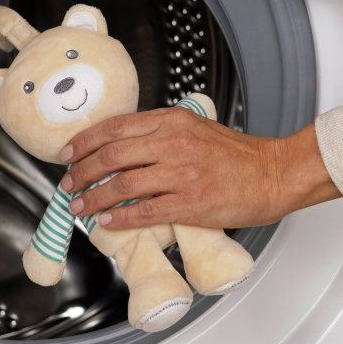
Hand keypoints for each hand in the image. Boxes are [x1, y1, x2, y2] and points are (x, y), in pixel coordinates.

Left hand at [57, 108, 338, 229]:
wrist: (275, 173)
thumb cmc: (238, 156)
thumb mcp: (196, 129)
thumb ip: (162, 133)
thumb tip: (124, 148)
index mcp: (173, 121)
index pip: (115, 127)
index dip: (84, 141)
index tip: (67, 153)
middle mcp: (173, 143)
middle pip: (110, 155)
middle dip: (81, 172)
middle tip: (68, 183)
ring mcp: (181, 174)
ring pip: (121, 185)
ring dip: (93, 198)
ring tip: (80, 206)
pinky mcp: (190, 203)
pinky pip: (144, 212)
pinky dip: (120, 218)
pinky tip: (107, 222)